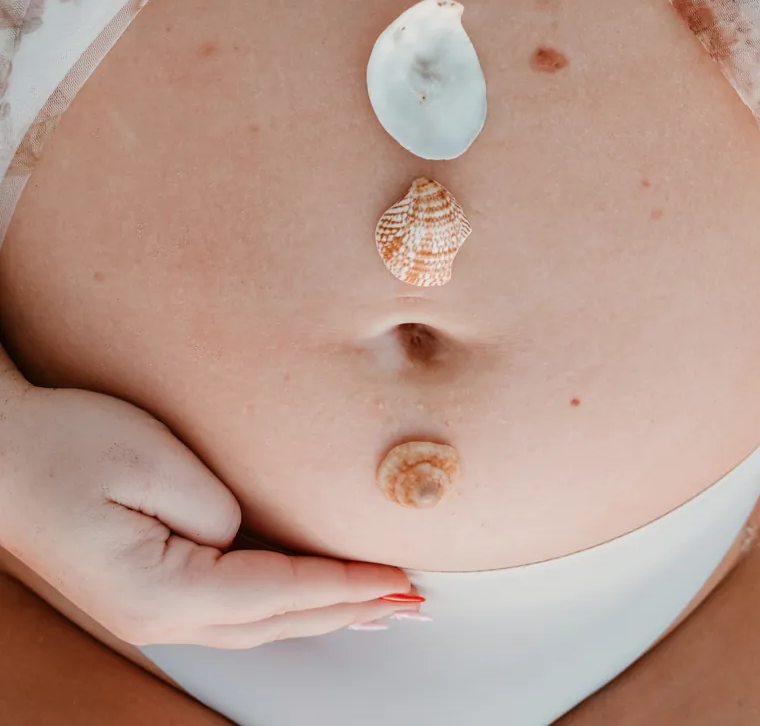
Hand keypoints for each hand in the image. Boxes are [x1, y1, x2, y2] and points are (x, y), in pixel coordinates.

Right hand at [0, 383, 411, 646]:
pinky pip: (236, 603)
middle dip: (349, 609)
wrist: (0, 452)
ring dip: (323, 611)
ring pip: (260, 620)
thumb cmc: (62, 446)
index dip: (346, 585)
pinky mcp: (148, 588)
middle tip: (412, 601)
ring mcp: (150, 609)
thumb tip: (252, 531)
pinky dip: (285, 601)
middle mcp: (160, 616)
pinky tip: (305, 595)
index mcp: (162, 591)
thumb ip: (218, 505)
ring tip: (377, 604)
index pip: (281, 593)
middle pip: (278, 620)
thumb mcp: (149, 462)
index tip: (400, 578)